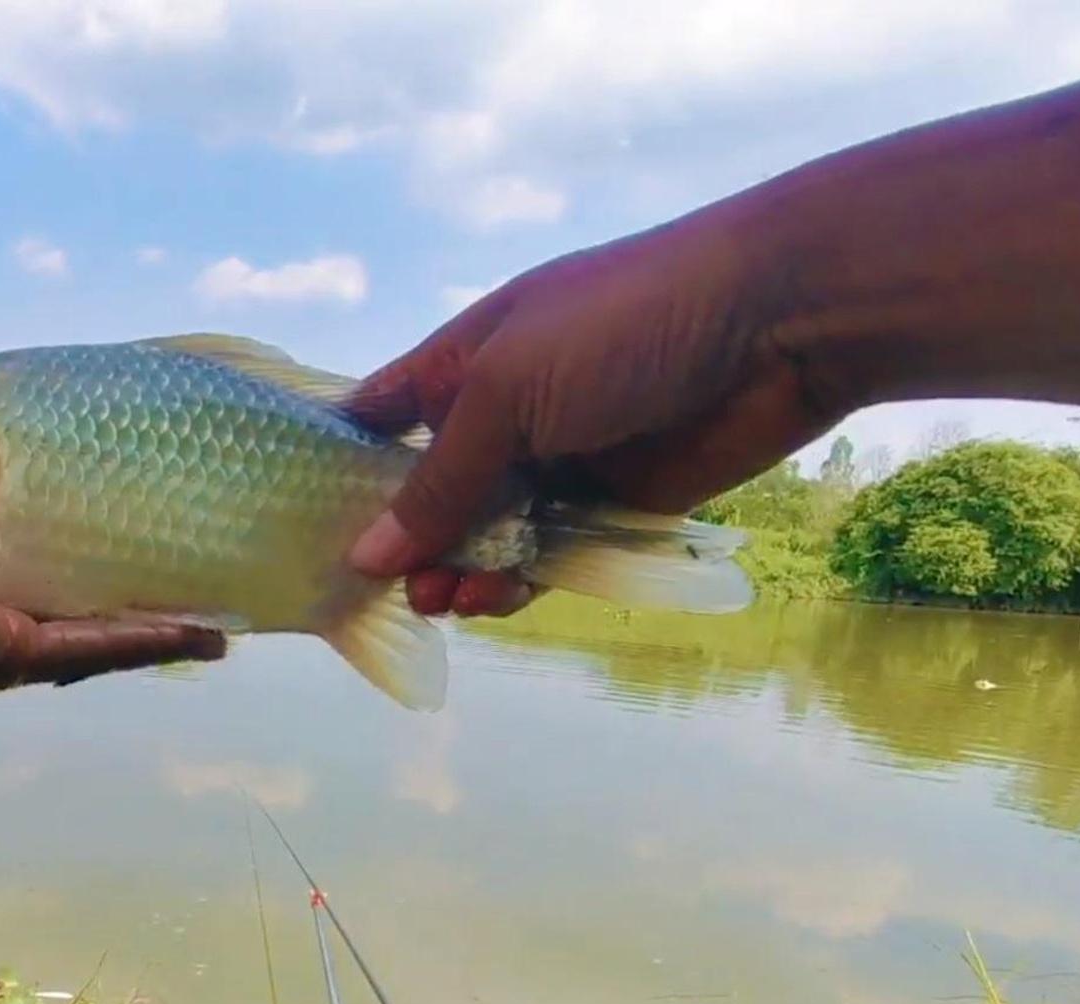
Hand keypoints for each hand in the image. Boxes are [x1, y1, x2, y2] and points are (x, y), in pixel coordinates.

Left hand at [0, 424, 225, 708]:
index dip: (19, 558)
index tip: (64, 542)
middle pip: (42, 614)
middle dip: (103, 609)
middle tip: (165, 594)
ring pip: (83, 639)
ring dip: (149, 631)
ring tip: (212, 628)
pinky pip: (92, 648)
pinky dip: (152, 644)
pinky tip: (213, 638)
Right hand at [345, 210, 843, 617]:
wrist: (777, 323)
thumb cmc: (623, 324)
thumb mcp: (506, 392)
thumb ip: (439, 480)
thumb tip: (368, 555)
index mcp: (464, 362)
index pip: (379, 417)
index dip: (339, 468)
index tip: (303, 527)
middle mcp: (504, 414)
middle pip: (429, 493)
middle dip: (402, 543)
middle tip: (385, 589)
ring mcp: (558, 463)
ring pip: (486, 538)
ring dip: (457, 573)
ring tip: (443, 603)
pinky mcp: (612, 507)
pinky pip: (548, 559)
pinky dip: (517, 587)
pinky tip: (493, 604)